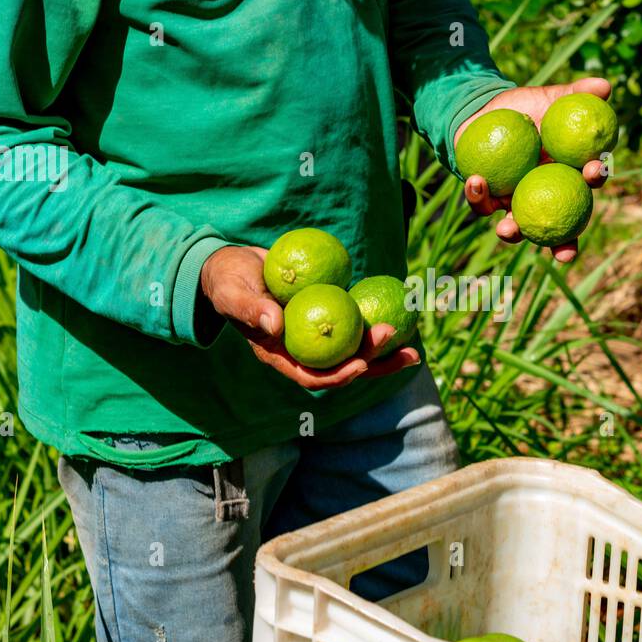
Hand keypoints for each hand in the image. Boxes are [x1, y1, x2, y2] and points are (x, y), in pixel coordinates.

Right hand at [200, 246, 419, 388]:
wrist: (234, 265)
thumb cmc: (228, 281)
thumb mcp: (232, 293)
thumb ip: (250, 309)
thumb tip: (275, 325)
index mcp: (280, 355)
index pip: (313, 376)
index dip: (339, 376)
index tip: (361, 366)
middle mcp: (303, 350)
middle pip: (343, 368)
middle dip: (374, 363)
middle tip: (400, 346)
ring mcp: (318, 335)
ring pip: (355, 351)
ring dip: (383, 352)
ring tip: (413, 348)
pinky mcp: (329, 315)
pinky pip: (355, 324)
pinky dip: (375, 324)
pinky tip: (401, 317)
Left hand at [456, 76, 611, 263]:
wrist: (485, 110)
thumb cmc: (525, 107)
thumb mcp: (551, 98)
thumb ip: (576, 94)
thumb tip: (605, 86)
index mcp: (568, 174)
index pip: (589, 181)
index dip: (596, 179)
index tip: (594, 171)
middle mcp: (545, 196)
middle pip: (560, 229)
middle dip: (564, 245)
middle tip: (563, 252)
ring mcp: (515, 203)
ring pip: (518, 228)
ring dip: (513, 233)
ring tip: (507, 229)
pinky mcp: (487, 200)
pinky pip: (482, 204)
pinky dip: (478, 196)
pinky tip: (476, 181)